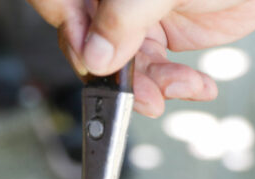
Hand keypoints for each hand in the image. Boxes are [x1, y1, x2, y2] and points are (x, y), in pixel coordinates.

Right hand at [28, 0, 254, 116]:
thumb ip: (125, 16)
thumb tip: (93, 56)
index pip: (58, 3)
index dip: (68, 29)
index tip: (93, 56)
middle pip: (86, 42)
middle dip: (116, 74)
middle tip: (143, 92)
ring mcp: (132, 16)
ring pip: (119, 66)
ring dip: (150, 87)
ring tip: (178, 88)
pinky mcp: (159, 34)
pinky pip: (151, 71)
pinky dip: (173, 86)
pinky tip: (196, 86)